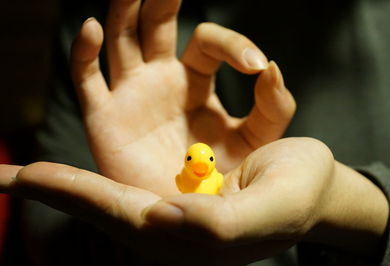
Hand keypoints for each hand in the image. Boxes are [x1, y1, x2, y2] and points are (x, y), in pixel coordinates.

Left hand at [0, 138, 387, 264]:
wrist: (314, 189)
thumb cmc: (298, 201)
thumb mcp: (270, 211)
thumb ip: (218, 224)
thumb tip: (157, 220)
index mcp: (185, 230)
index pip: (113, 212)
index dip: (66, 193)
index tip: (12, 180)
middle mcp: (169, 211)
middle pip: (100, 199)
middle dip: (55, 188)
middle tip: (1, 181)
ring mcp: (173, 192)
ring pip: (113, 177)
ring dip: (71, 173)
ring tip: (20, 170)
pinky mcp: (182, 169)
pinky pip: (135, 157)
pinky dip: (110, 138)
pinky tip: (85, 142)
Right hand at [70, 0, 295, 195]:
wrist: (210, 221)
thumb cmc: (235, 180)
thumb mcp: (260, 140)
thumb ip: (272, 106)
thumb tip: (269, 68)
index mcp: (196, 83)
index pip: (207, 42)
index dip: (231, 44)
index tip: (255, 64)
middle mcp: (162, 82)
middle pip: (155, 25)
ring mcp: (132, 96)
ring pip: (120, 41)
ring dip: (123, 9)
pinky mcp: (105, 119)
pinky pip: (86, 79)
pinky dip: (84, 51)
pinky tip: (93, 28)